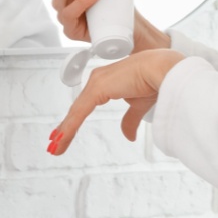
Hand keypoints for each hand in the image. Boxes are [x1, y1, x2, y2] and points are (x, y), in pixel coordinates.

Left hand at [48, 49, 184, 154]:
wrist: (164, 70)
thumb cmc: (155, 80)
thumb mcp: (138, 106)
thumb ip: (129, 120)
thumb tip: (128, 135)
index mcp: (106, 82)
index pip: (85, 105)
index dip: (74, 121)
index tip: (64, 133)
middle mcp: (98, 80)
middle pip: (77, 109)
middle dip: (65, 128)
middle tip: (54, 143)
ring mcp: (96, 83)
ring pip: (76, 113)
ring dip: (64, 132)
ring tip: (54, 147)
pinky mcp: (98, 89)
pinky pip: (79, 113)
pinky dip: (69, 127)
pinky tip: (61, 138)